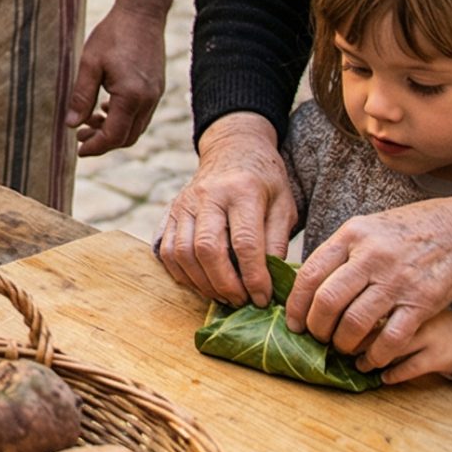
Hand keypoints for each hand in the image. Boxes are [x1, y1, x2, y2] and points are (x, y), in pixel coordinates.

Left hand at [65, 4, 165, 155]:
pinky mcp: (157, 88)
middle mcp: (147, 100)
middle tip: (80, 138)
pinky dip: (124, 119)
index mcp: (130, 97)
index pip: (113, 136)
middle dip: (103, 142)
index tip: (79, 150)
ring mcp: (155, 95)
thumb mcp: (89, 64)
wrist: (142, 14)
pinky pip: (141, 115)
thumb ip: (81, 96)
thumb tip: (71, 125)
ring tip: (89, 121)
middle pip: (127, 138)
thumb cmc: (113, 35)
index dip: (95, 147)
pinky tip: (106, 107)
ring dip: (113, 131)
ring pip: (136, 128)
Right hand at [156, 113, 297, 305]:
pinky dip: (183, 275)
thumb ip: (277, 242)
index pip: (245, 242)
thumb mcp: (284, 205)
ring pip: (183, 253)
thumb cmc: (264, 181)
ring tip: (225, 296)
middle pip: (207, 249)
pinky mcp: (169, 213)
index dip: (254, 277)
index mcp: (241, 190)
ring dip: (203, 284)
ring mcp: (183, 204)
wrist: (232, 150)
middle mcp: (207, 196)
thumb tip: (271, 281)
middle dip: (225, 284)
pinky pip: (167, 251)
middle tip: (242, 301)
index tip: (263, 298)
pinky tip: (203, 283)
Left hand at [287, 189, 451, 372]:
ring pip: (355, 323)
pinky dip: (377, 355)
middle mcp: (371, 257)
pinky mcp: (421, 303)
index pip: (309, 274)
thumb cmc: (406, 231)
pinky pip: (391, 338)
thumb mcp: (366, 228)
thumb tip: (306, 287)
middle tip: (317, 338)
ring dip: (343, 344)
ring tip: (342, 348)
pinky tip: (372, 359)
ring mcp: (397, 281)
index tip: (293, 322)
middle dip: (316, 328)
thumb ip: (338, 254)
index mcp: (351, 235)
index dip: (296, 305)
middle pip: (328, 302)